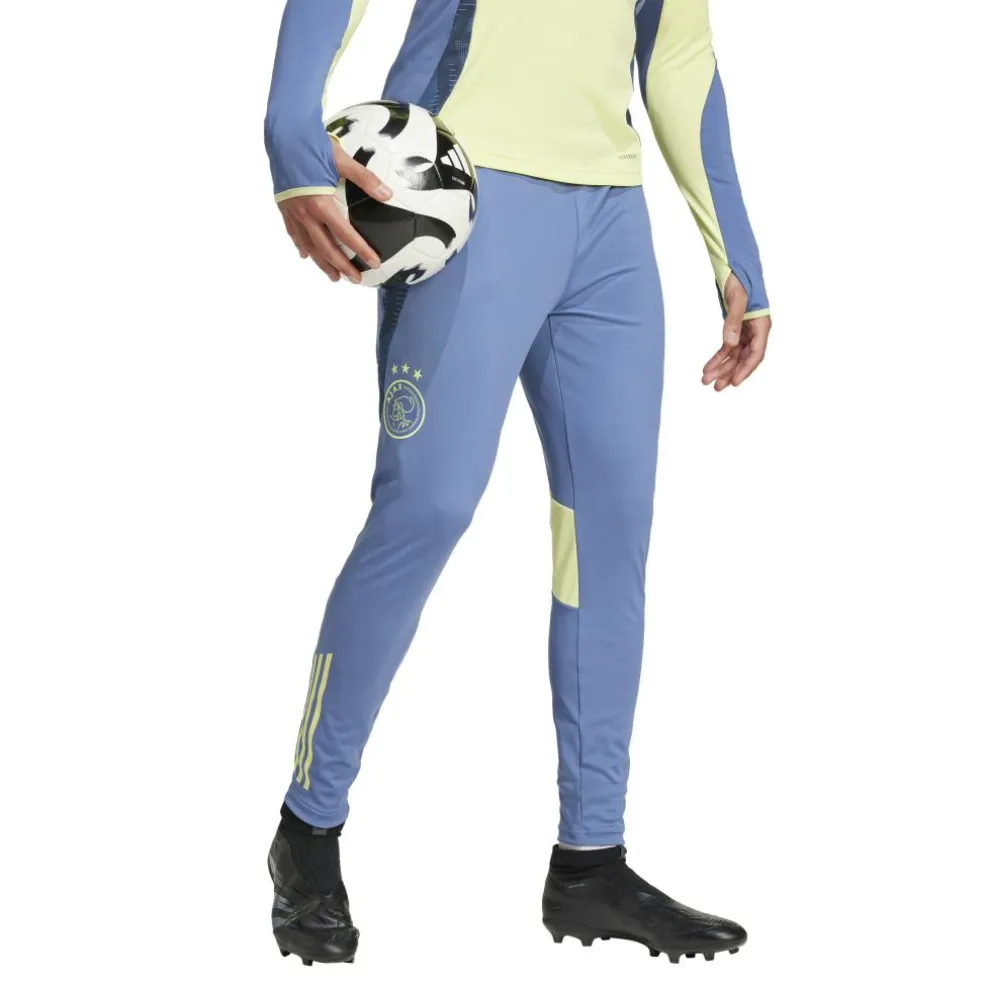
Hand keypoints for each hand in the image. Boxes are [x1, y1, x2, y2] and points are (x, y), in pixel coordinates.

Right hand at [277, 143, 391, 282]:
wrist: (283, 135)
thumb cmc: (313, 144)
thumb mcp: (342, 160)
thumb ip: (366, 179)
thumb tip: (388, 194)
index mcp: (320, 204)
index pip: (345, 235)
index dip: (361, 251)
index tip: (374, 264)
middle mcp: (305, 214)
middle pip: (326, 249)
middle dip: (342, 267)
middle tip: (356, 280)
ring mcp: (292, 213)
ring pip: (308, 247)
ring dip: (322, 264)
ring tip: (334, 277)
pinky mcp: (284, 208)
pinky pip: (293, 234)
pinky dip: (301, 246)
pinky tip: (305, 255)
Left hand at [701, 274, 771, 390]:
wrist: (734, 266)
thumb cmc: (738, 278)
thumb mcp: (736, 299)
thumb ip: (733, 321)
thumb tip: (730, 344)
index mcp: (762, 324)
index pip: (756, 354)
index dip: (745, 370)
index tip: (734, 383)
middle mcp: (756, 330)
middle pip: (744, 358)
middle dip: (730, 373)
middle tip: (715, 387)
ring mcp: (745, 330)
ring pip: (734, 355)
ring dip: (722, 368)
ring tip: (706, 380)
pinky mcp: (735, 328)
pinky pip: (727, 348)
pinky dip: (718, 358)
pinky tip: (708, 368)